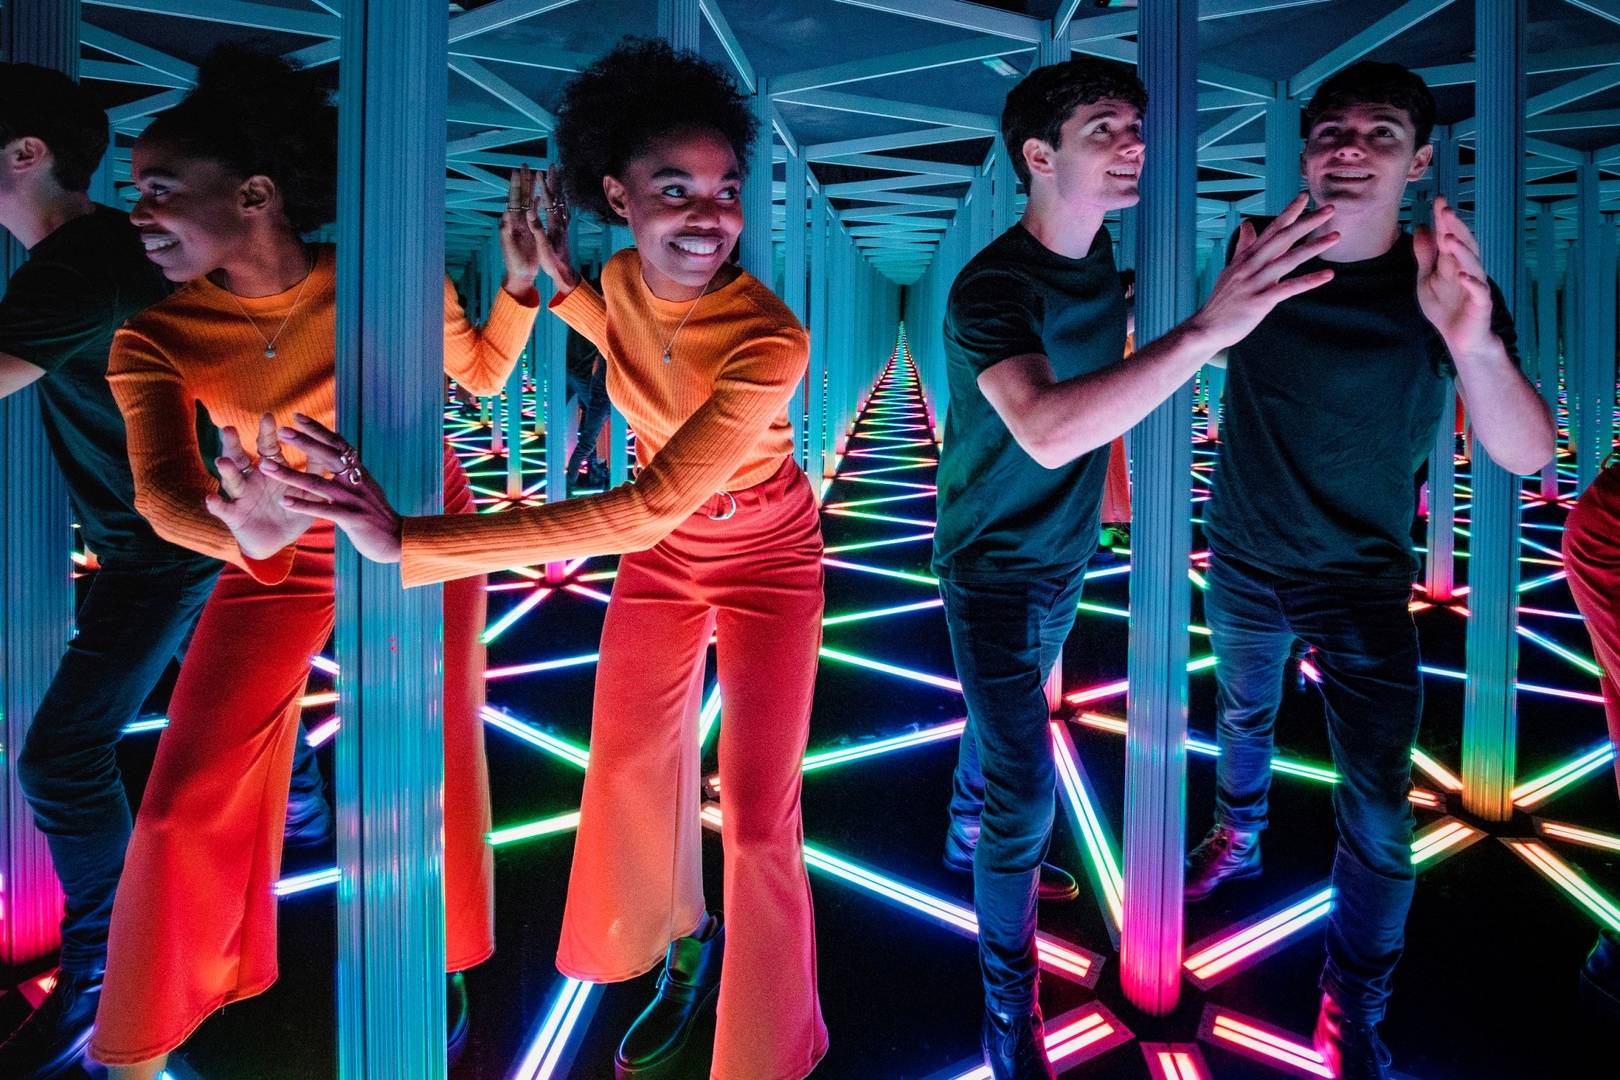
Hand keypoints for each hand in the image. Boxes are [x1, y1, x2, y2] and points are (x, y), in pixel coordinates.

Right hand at [203, 413, 311, 559]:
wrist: (280, 540)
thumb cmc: (293, 510)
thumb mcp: (306, 489)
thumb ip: (315, 468)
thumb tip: (331, 445)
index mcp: (269, 468)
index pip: (266, 446)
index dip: (266, 433)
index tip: (268, 416)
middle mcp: (251, 478)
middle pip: (240, 456)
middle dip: (233, 443)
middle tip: (229, 428)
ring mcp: (240, 496)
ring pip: (230, 480)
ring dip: (226, 471)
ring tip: (223, 461)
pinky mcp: (233, 515)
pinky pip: (222, 509)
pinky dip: (216, 504)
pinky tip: (211, 499)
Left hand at [260, 414, 403, 563]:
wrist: (400, 538)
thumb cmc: (379, 515)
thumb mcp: (367, 488)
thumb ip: (352, 473)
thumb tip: (343, 455)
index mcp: (358, 472)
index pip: (337, 444)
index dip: (318, 429)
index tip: (297, 416)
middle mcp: (355, 482)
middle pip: (327, 456)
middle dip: (303, 442)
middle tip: (281, 430)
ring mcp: (353, 500)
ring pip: (317, 484)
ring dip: (290, 475)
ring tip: (267, 467)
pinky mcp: (352, 519)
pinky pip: (323, 510)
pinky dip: (303, 505)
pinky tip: (284, 501)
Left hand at [499, 165, 546, 295]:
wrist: (521, 274)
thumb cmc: (514, 263)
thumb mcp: (509, 247)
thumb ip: (506, 230)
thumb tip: (505, 213)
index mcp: (511, 222)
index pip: (514, 200)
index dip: (515, 185)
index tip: (516, 171)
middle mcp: (517, 220)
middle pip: (521, 196)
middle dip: (523, 181)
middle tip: (525, 165)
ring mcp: (524, 224)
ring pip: (528, 201)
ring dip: (531, 188)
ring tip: (534, 174)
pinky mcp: (531, 230)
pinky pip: (534, 212)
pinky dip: (537, 202)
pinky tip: (540, 195)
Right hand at [529, 166, 577, 294]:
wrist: (565, 273)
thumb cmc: (553, 263)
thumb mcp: (543, 248)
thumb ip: (538, 229)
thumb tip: (531, 212)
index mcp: (555, 225)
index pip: (549, 202)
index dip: (543, 187)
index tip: (538, 174)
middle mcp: (561, 222)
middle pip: (558, 197)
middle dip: (554, 181)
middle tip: (553, 166)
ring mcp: (563, 225)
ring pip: (561, 201)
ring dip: (558, 187)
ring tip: (556, 176)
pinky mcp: (563, 229)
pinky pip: (562, 209)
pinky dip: (560, 198)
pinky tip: (559, 196)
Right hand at [1185, 194, 1339, 351]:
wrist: (1205, 329)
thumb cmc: (1221, 301)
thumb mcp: (1230, 269)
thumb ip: (1243, 246)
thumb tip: (1247, 224)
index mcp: (1246, 258)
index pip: (1270, 230)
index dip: (1288, 212)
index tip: (1304, 196)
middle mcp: (1251, 266)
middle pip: (1283, 238)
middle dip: (1307, 222)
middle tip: (1329, 209)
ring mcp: (1254, 283)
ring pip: (1288, 260)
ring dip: (1314, 247)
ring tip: (1335, 236)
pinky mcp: (1259, 302)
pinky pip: (1288, 289)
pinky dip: (1309, 281)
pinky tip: (1328, 275)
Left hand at [1415, 196, 1495, 358]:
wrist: (1460, 337)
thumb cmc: (1445, 307)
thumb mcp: (1427, 279)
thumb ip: (1425, 255)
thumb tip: (1421, 226)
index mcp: (1453, 262)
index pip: (1449, 235)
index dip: (1444, 218)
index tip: (1438, 199)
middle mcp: (1467, 268)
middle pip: (1463, 243)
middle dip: (1455, 226)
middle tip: (1445, 209)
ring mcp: (1475, 285)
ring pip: (1472, 264)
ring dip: (1461, 250)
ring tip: (1449, 237)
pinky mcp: (1480, 303)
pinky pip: (1478, 291)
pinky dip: (1472, 283)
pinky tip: (1463, 275)